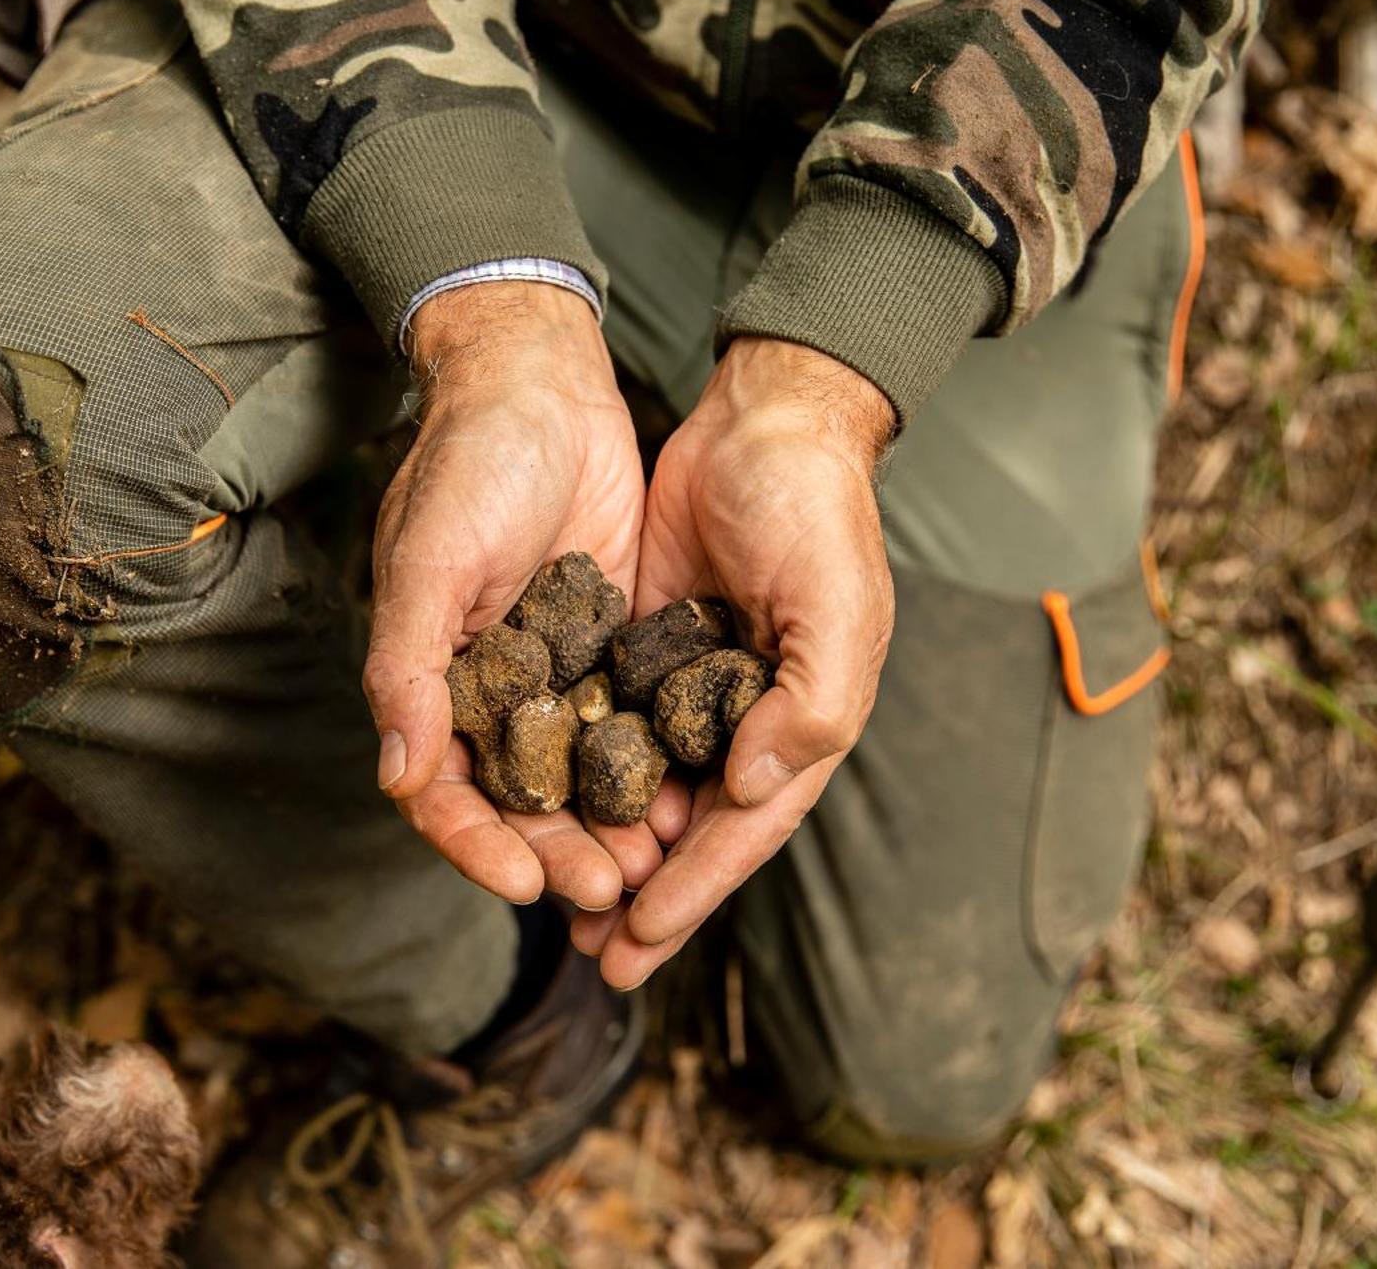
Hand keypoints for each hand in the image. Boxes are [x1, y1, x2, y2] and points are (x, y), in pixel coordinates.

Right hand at [364, 281, 646, 910]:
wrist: (541, 383)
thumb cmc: (469, 465)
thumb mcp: (429, 564)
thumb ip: (408, 672)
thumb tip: (400, 779)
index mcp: (431, 681)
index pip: (443, 793)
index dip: (476, 846)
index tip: (523, 884)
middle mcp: (489, 690)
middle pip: (519, 801)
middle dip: (559, 850)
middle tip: (606, 888)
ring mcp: (554, 671)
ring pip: (580, 776)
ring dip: (609, 824)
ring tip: (652, 864)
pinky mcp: (612, 644)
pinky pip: (631, 724)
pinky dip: (653, 767)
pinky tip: (690, 799)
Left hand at [572, 337, 896, 986]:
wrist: (763, 419)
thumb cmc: (816, 510)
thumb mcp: (836, 606)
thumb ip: (810, 703)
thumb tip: (748, 790)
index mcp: (798, 722)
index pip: (743, 826)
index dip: (694, 888)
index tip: (637, 938)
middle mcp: (743, 720)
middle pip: (688, 829)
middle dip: (644, 895)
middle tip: (592, 956)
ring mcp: (685, 688)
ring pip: (641, 792)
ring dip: (607, 850)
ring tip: (562, 909)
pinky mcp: (637, 650)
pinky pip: (607, 729)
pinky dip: (579, 777)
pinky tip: (539, 811)